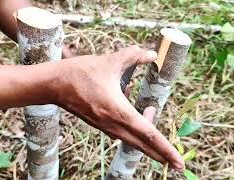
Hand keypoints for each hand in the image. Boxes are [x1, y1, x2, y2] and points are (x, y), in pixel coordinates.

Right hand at [53, 45, 183, 170]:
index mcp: (119, 111)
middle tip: (176, 163)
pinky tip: (137, 120)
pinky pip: (121, 134)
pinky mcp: (99, 125)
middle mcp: (113, 124)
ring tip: (157, 128)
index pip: (149, 134)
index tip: (179, 163)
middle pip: (142, 144)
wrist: (55, 84)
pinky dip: (134, 133)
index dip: (166, 149)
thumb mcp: (110, 61)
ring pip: (131, 140)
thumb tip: (151, 54)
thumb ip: (133, 56)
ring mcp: (105, 127)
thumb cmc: (80, 73)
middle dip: (161, 154)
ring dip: (147, 141)